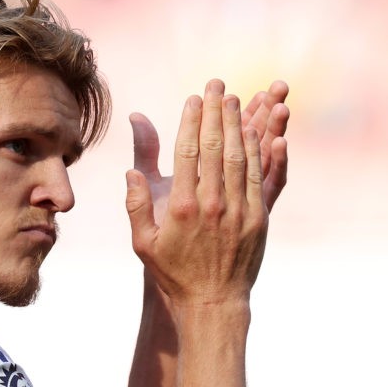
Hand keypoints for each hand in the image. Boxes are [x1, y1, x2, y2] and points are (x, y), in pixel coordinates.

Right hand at [125, 79, 273, 305]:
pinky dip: (258, 149)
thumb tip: (129, 171)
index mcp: (181, 208)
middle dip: (216, 111)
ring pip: (239, 156)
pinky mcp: (258, 217)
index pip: (187, 152)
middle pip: (215, 146)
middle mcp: (211, 205)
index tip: (193, 98)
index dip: (191, 120)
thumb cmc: (173, 271)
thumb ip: (135, 204)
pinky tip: (257, 130)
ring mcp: (238, 210)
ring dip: (238, 123)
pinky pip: (258, 175)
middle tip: (217, 85)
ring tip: (236, 99)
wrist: (213, 301)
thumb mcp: (143, 241)